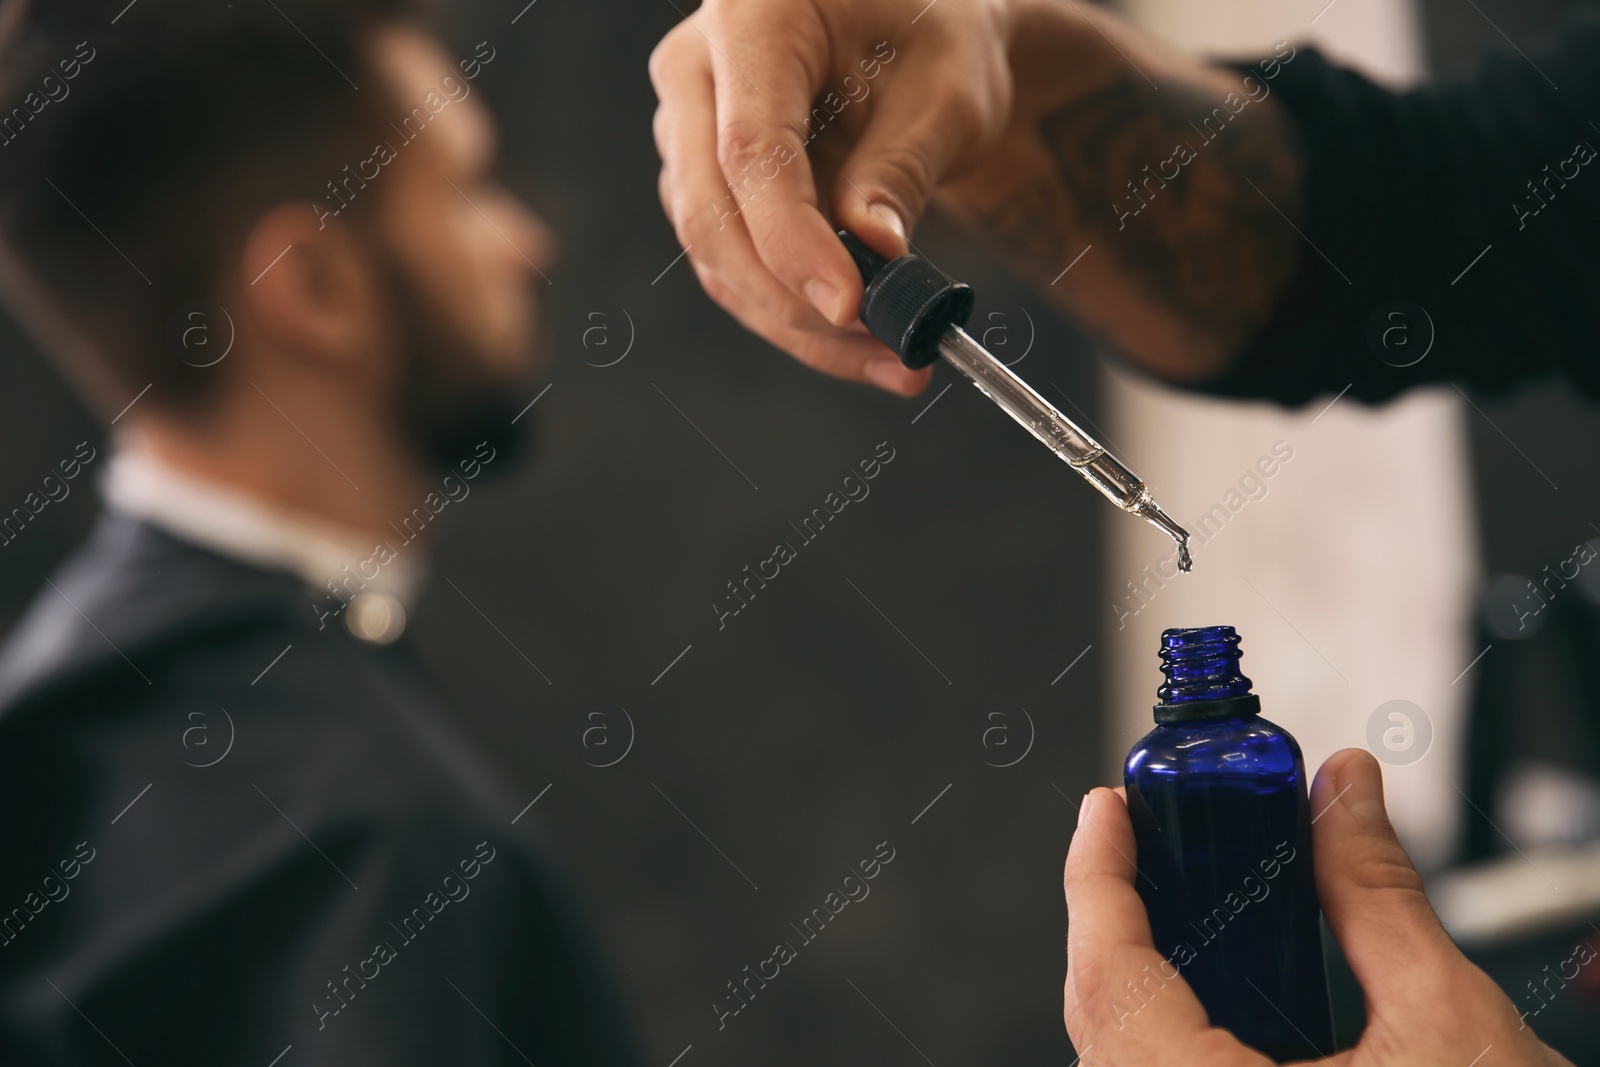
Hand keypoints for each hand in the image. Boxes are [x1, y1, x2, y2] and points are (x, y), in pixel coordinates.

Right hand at [649, 0, 1016, 395]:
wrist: (918, 33)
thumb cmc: (933, 35)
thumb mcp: (946, 91)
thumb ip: (902, 169)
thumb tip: (872, 255)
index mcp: (752, 17)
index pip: (749, 148)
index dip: (791, 239)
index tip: (851, 303)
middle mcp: (697, 70)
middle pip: (712, 213)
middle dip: (793, 298)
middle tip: (883, 342)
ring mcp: (689, 132)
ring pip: (717, 258)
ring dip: (799, 324)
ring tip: (895, 354)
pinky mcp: (703, 185)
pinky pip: (733, 270)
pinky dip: (796, 317)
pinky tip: (865, 346)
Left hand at [1062, 749, 1574, 1064]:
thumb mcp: (1449, 1024)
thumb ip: (1375, 897)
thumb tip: (1342, 795)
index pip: (1110, 980)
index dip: (1097, 880)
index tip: (1105, 810)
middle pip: (1106, 1018)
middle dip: (1119, 920)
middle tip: (1140, 842)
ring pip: (1126, 1062)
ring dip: (1142, 979)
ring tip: (1176, 901)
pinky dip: (1172, 1035)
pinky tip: (1213, 990)